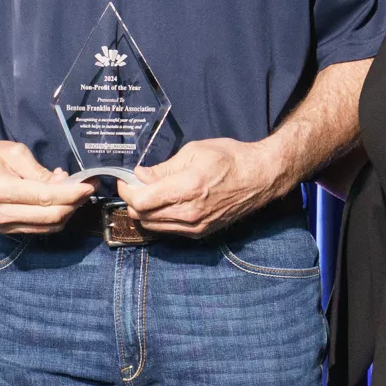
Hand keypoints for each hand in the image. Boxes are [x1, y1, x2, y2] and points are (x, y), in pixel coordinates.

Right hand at [0, 139, 91, 233]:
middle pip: (51, 216)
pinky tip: (59, 200)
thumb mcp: (13, 153)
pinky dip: (55, 216)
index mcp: (0, 190)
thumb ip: (39, 171)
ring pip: (48, 226)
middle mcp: (1, 213)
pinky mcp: (7, 230)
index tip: (89, 184)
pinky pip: (40, 228)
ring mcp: (3, 225)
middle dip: (75, 203)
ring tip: (75, 192)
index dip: (72, 193)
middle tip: (87, 187)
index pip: (45, 197)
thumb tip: (63, 183)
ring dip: (68, 211)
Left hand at [116, 138, 292, 237]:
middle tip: (136, 184)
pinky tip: (165, 202)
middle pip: (142, 216)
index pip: (141, 201)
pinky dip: (159, 218)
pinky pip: (168, 230)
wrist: (260, 177)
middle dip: (133, 200)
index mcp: (188, 188)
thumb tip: (140, 175)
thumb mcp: (194, 152)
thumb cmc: (230, 158)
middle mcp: (190, 213)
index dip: (126, 190)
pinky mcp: (200, 233)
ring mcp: (195, 227)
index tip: (125, 179)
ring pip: (152, 226)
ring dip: (144, 211)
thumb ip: (164, 168)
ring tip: (150, 193)